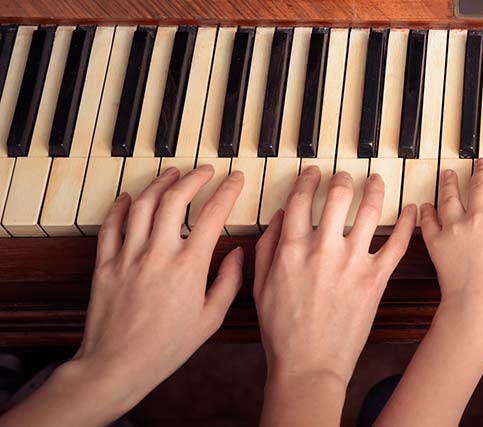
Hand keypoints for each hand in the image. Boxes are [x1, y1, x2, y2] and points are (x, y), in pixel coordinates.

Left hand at [79, 165, 245, 399]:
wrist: (118, 364)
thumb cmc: (167, 347)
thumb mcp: (211, 318)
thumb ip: (228, 282)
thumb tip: (239, 255)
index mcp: (189, 266)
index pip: (213, 215)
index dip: (228, 191)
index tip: (235, 180)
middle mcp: (158, 253)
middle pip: (176, 200)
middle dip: (194, 179)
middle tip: (205, 171)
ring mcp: (129, 256)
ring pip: (143, 205)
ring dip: (160, 184)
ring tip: (172, 174)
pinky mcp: (106, 264)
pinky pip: (112, 225)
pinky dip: (122, 206)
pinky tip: (131, 196)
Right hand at [254, 166, 415, 393]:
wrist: (309, 365)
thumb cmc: (283, 331)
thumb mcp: (262, 287)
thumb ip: (267, 248)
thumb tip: (277, 217)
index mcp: (292, 250)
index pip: (300, 200)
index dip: (308, 180)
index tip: (313, 173)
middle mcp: (323, 249)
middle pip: (338, 196)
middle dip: (343, 179)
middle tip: (346, 175)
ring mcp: (352, 262)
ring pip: (370, 211)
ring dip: (375, 190)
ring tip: (377, 182)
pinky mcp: (376, 279)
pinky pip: (398, 244)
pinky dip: (408, 223)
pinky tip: (412, 211)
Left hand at [377, 160, 482, 425]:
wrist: (475, 310)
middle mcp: (478, 217)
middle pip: (480, 184)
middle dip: (482, 170)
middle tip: (481, 162)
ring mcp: (454, 227)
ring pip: (450, 196)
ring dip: (450, 181)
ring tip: (450, 173)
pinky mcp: (436, 242)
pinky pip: (429, 220)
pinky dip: (427, 211)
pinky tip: (426, 205)